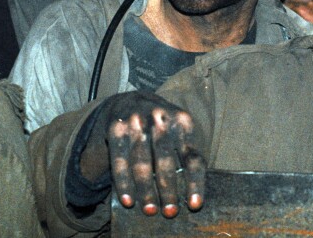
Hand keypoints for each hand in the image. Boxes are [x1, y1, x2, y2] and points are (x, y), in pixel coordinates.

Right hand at [79, 91, 204, 217]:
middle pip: (165, 160)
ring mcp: (136, 121)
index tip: (194, 206)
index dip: (195, 183)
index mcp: (182, 120)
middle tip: (170, 212)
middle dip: (167, 189)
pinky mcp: (116, 128)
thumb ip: (185, 153)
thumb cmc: (161, 125)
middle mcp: (159, 118)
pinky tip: (128, 200)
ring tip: (150, 210)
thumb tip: (190, 195)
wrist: (129, 100)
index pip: (192, 157)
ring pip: (141, 162)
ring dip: (146, 189)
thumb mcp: (178, 130)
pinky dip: (124, 182)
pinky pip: (120, 160)